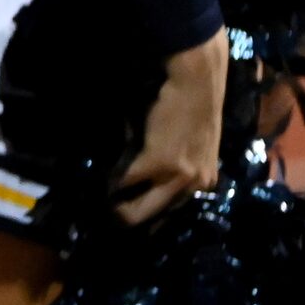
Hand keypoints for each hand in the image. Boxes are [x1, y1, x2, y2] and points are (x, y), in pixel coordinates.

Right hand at [114, 27, 228, 225]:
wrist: (197, 86)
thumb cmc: (193, 108)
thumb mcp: (193, 146)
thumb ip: (174, 165)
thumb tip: (144, 174)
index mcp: (204, 182)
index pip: (174, 213)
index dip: (150, 218)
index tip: (127, 214)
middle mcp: (195, 186)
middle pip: (155, 217)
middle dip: (129, 218)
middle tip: (108, 217)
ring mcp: (178, 177)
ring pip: (139, 209)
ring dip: (118, 207)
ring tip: (101, 205)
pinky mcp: (158, 163)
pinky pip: (126, 180)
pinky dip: (112, 181)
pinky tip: (100, 182)